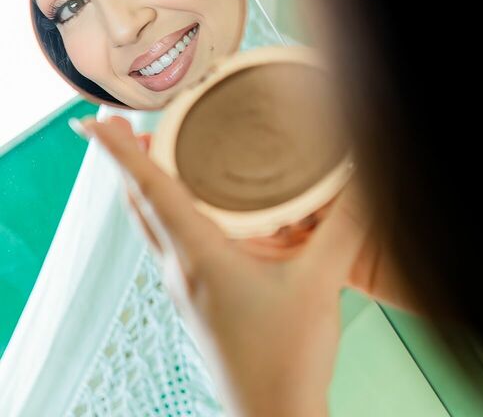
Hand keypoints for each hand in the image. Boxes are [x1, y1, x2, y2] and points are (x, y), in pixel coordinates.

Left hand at [74, 116, 369, 416]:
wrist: (275, 415)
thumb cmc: (287, 359)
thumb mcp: (321, 281)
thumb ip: (344, 225)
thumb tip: (361, 175)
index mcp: (201, 257)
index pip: (151, 190)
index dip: (120, 152)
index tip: (94, 122)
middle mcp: (182, 271)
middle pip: (140, 206)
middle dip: (127, 162)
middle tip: (125, 126)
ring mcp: (187, 290)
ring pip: (152, 228)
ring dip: (146, 189)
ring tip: (156, 158)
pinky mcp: (201, 304)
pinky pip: (173, 246)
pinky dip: (170, 215)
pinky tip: (201, 213)